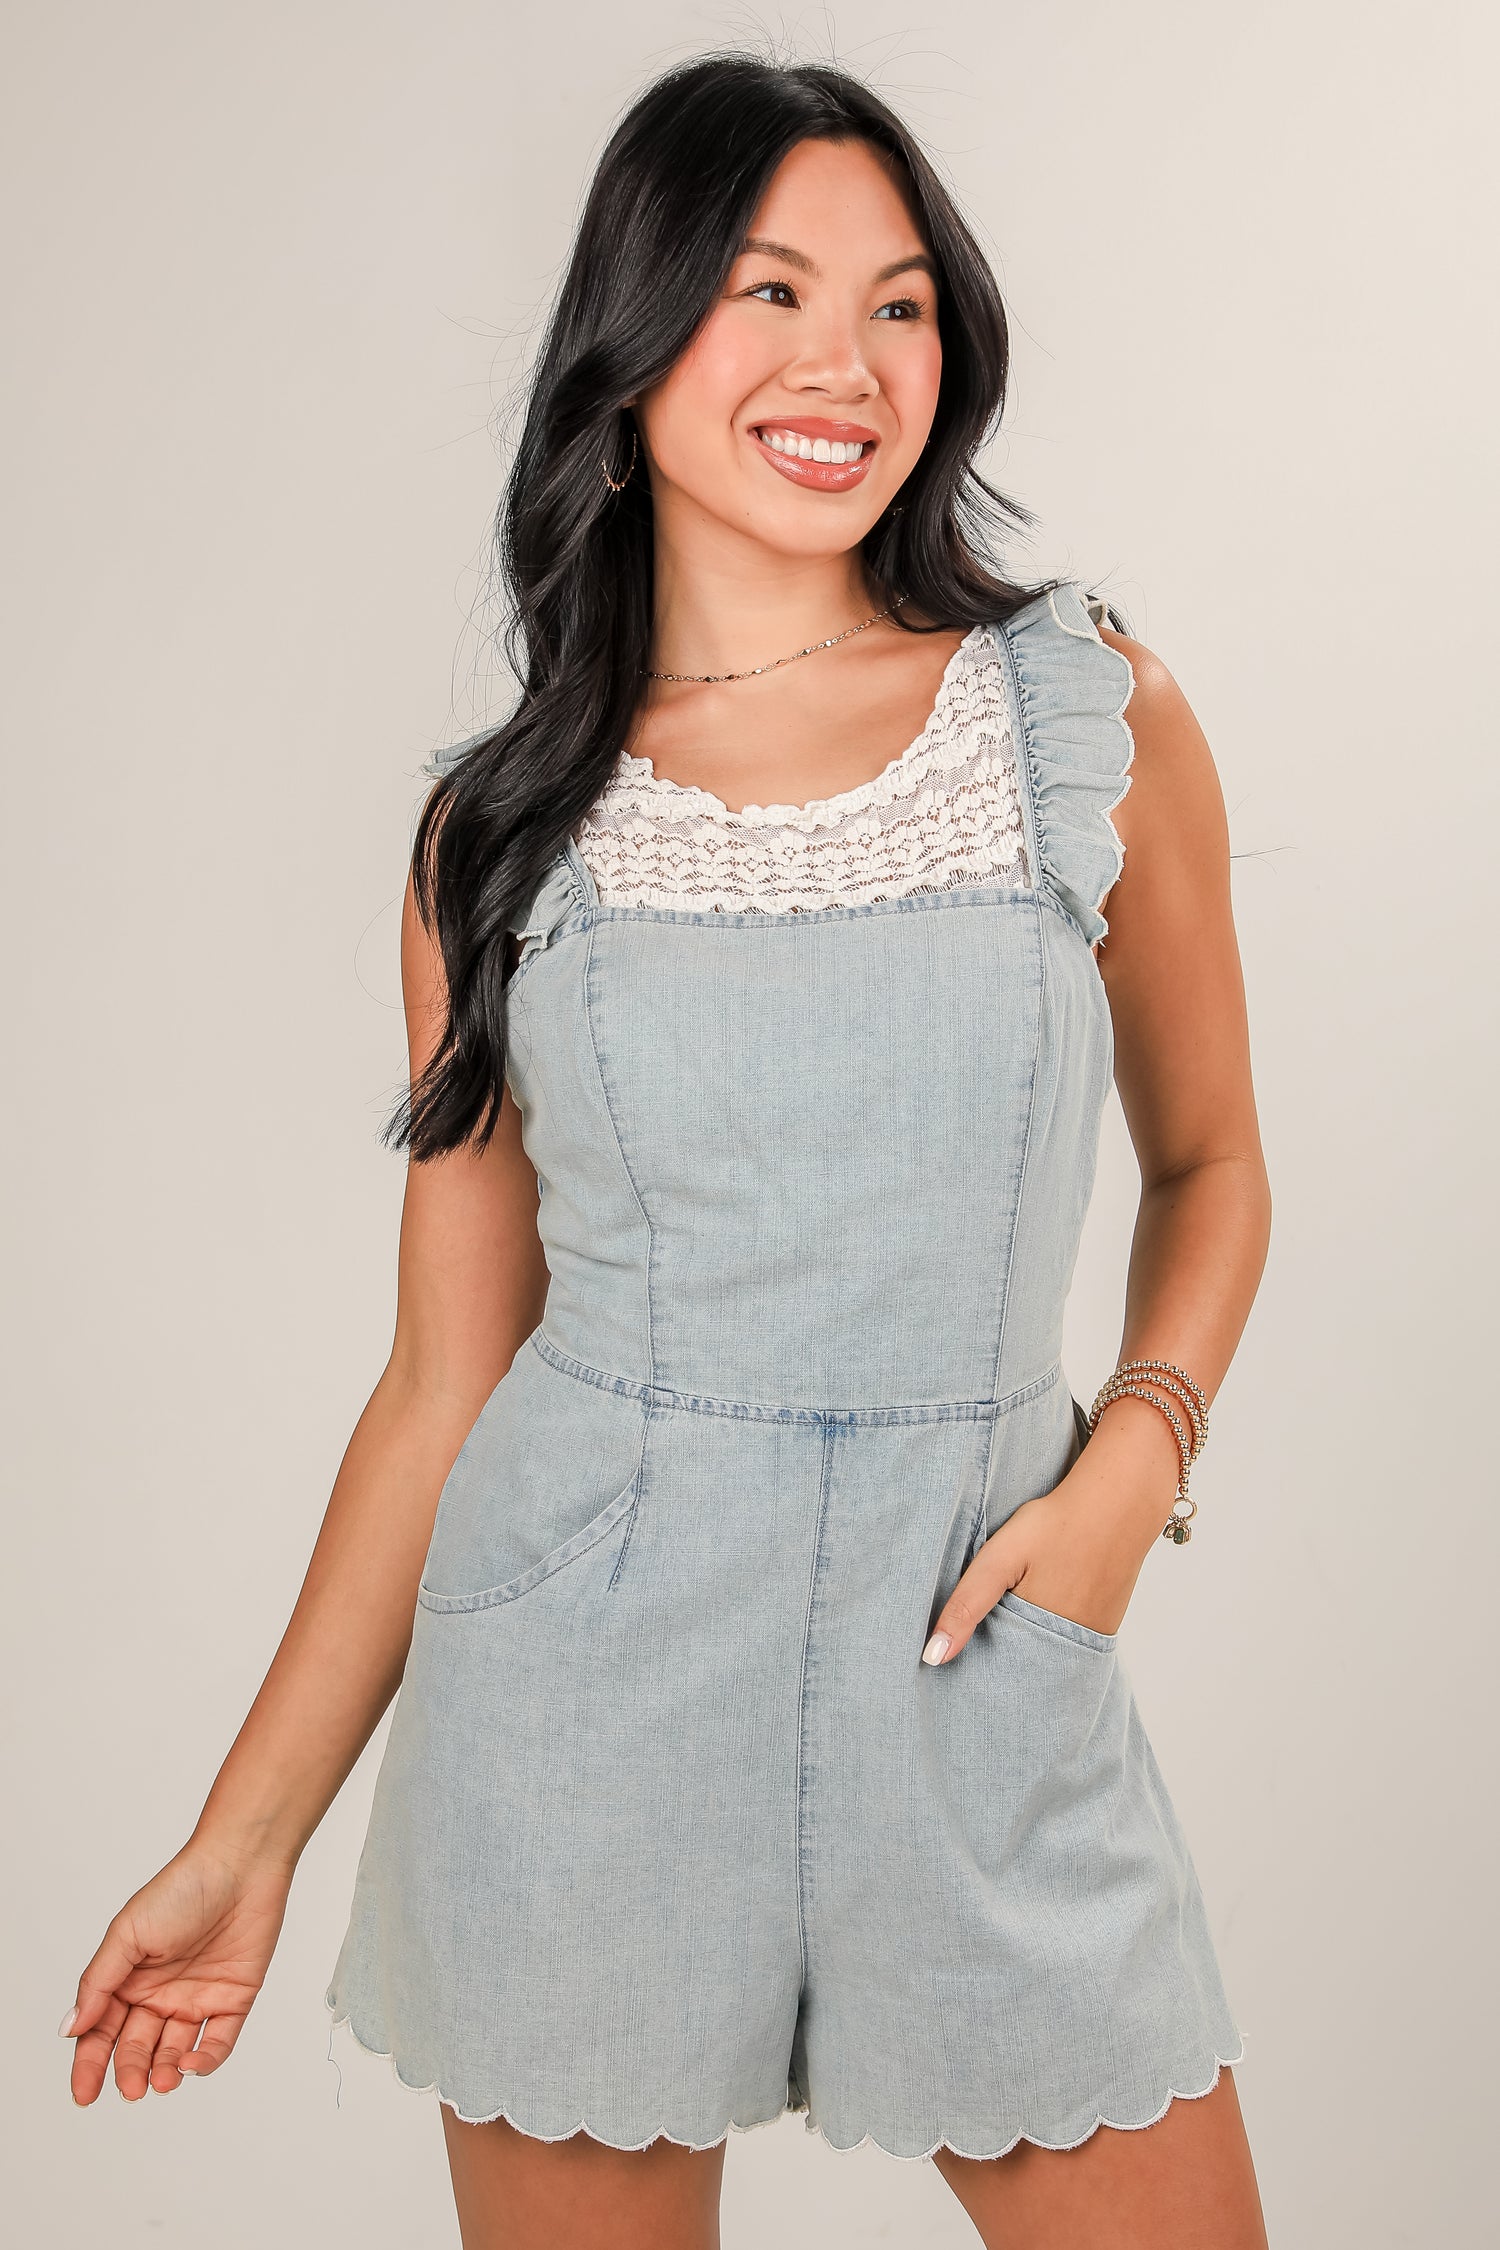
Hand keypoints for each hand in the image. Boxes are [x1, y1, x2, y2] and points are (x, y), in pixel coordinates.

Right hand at [60, 1840, 294, 2102]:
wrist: (240, 1865)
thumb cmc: (181, 1888)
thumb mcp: (127, 1933)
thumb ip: (99, 1983)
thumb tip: (71, 2027)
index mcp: (129, 1979)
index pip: (102, 2031)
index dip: (90, 2065)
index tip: (84, 2094)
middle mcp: (160, 1993)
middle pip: (137, 2048)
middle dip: (130, 2072)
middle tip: (131, 2089)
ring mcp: (196, 1999)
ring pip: (174, 2052)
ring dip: (165, 2072)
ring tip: (161, 2081)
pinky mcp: (233, 2000)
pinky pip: (217, 2042)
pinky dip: (204, 2061)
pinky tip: (191, 2063)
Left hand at [921, 1446, 1170, 1663]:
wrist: (1119, 1502)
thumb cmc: (1055, 1525)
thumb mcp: (999, 1559)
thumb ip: (967, 1605)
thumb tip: (933, 1657)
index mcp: (1038, 1638)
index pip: (1000, 1672)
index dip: (978, 1667)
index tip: (957, 1663)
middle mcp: (1070, 1647)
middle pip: (1026, 1666)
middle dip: (1003, 1658)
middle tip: (986, 1634)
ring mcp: (1093, 1636)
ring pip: (1048, 1653)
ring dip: (1028, 1644)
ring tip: (1012, 1618)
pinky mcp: (1107, 1622)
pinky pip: (1072, 1640)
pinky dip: (1052, 1631)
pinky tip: (1044, 1604)